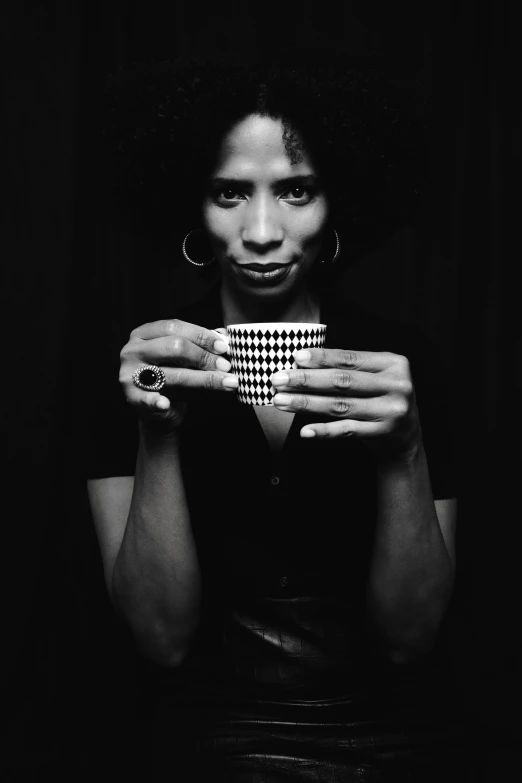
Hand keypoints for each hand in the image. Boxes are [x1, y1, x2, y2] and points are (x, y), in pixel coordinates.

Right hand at [119, 319, 235, 433]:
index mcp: (143, 334)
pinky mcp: (131, 397)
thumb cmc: (173, 379)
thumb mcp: (184, 360)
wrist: (157, 413)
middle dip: (204, 356)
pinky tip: (166, 404)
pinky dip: (156, 402)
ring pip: (171, 374)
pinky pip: (147, 399)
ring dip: (204, 379)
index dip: (201, 335)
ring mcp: (129, 374)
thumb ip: (200, 347)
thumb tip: (225, 336)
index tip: (223, 347)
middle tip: (226, 366)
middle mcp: (132, 351)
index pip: (174, 327)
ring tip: (227, 382)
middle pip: (173, 347)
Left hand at [271, 348, 421, 459]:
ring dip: (306, 403)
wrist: (406, 437)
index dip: (321, 358)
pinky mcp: (383, 433)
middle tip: (279, 379)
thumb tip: (302, 362)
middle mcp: (396, 386)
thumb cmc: (382, 398)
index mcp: (393, 364)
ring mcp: (391, 411)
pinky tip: (305, 430)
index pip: (350, 358)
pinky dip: (324, 430)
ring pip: (340, 405)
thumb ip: (350, 368)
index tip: (296, 357)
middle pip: (342, 381)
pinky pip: (347, 430)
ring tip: (281, 400)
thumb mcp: (376, 376)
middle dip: (306, 380)